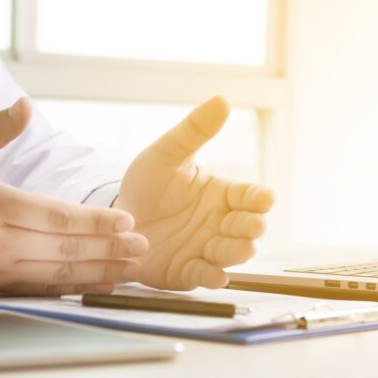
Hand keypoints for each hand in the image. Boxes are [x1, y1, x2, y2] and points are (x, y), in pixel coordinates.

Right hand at [0, 98, 147, 294]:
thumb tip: (25, 105)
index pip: (59, 216)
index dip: (97, 221)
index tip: (127, 220)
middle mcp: (1, 242)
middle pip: (67, 249)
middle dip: (110, 249)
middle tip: (143, 247)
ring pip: (59, 275)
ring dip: (100, 272)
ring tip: (131, 268)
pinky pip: (42, 292)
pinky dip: (74, 289)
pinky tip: (99, 285)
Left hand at [114, 96, 273, 289]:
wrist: (115, 219)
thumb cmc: (146, 186)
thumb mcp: (166, 154)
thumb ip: (193, 130)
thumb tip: (221, 100)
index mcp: (222, 195)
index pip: (253, 197)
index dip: (261, 199)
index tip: (262, 199)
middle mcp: (221, 224)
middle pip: (251, 228)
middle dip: (252, 227)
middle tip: (247, 225)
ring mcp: (207, 249)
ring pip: (234, 254)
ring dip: (236, 252)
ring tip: (230, 247)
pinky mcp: (188, 271)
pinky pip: (207, 277)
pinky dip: (214, 277)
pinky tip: (215, 275)